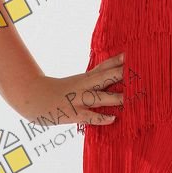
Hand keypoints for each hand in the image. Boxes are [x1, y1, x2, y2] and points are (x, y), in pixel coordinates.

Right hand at [8, 52, 125, 124]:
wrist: (35, 98)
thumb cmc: (59, 91)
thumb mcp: (77, 81)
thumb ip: (93, 78)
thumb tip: (111, 73)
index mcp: (84, 77)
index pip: (103, 66)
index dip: (117, 60)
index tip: (131, 54)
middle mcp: (83, 86)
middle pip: (104, 77)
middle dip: (120, 74)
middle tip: (136, 71)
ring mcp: (78, 100)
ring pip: (99, 97)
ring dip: (114, 98)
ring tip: (129, 98)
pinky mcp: (74, 115)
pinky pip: (89, 117)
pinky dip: (101, 118)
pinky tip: (113, 118)